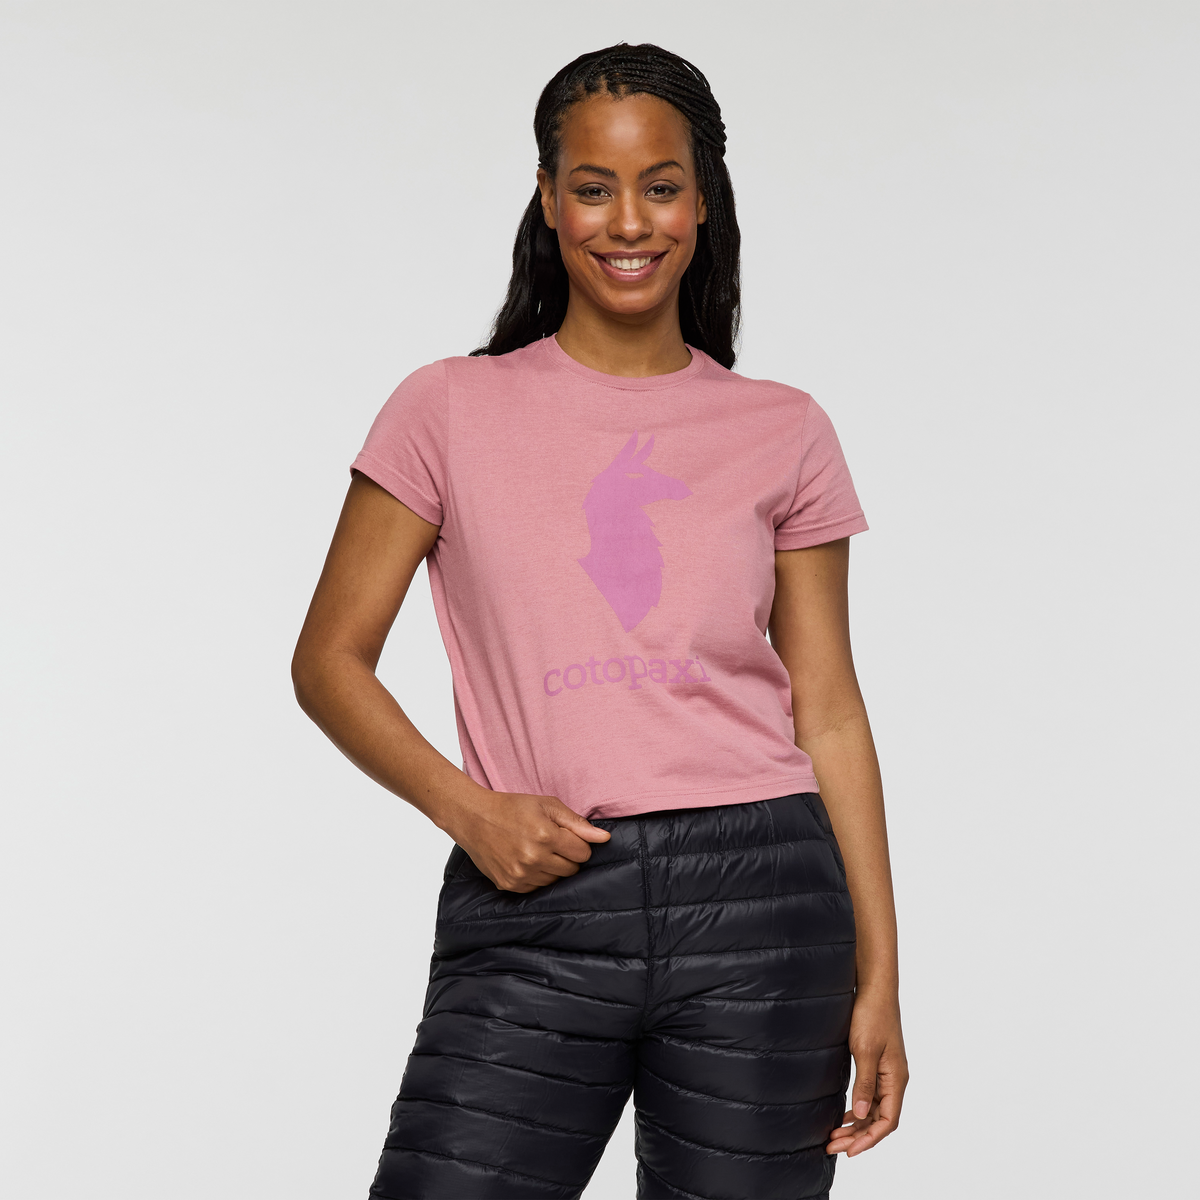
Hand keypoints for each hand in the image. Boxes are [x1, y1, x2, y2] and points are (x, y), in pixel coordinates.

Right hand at [437, 788, 610, 892]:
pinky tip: (526, 860)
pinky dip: (536, 877)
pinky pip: (537, 888)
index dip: (578, 843)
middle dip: (567, 857)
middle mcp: (534, 858)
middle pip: (571, 870)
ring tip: (537, 850)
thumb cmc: (512, 807)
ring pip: (555, 881)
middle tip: (552, 843)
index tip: (567, 836)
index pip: (583, 853)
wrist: (474, 818)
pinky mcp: (509, 885)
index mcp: (546, 835)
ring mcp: (520, 874)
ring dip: (552, 868)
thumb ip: (577, 822)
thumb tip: (604, 838)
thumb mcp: (546, 805)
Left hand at [826, 989, 907, 1156]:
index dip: (869, 1139)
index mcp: (896, 1079)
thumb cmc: (872, 1015)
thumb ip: (864, 1083)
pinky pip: (869, 1096)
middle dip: (858, 1137)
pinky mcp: (876, 1064)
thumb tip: (860, 1115)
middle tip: (833, 1147)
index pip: (887, 1121)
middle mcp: (894, 1079)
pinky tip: (843, 1115)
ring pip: (873, 1109)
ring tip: (834, 1136)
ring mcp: (886, 1072)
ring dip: (855, 1125)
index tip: (849, 1151)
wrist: (874, 988)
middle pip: (879, 1119)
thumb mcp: (865, 1050)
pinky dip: (857, 1109)